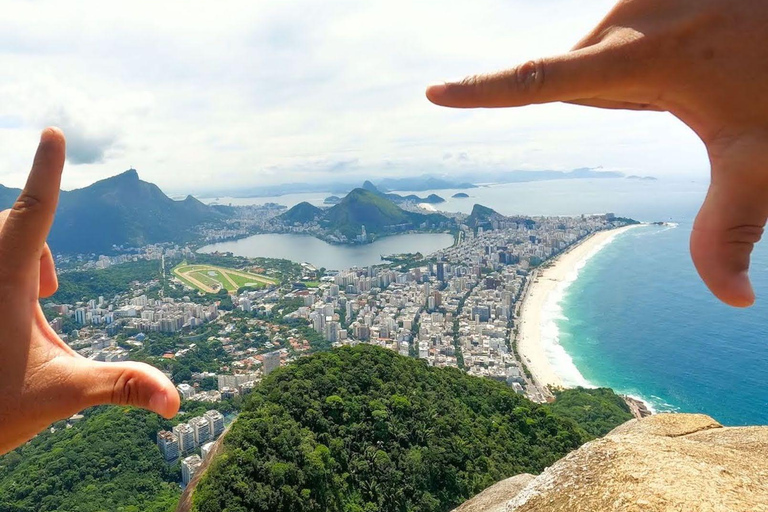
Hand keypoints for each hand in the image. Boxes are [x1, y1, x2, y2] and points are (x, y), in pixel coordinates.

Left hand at [0, 128, 178, 454]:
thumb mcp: (63, 394)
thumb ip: (120, 386)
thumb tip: (174, 400)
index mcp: (2, 281)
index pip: (33, 214)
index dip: (46, 172)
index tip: (52, 132)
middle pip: (14, 224)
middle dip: (40, 244)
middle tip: (52, 294)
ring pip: (1, 239)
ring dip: (26, 255)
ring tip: (43, 297)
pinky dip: (13, 264)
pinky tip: (21, 307)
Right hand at [426, 0, 767, 307]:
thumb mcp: (760, 156)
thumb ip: (731, 226)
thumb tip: (733, 299)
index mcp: (641, 57)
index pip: (542, 81)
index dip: (485, 93)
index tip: (436, 93)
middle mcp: (628, 16)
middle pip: (579, 78)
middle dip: (618, 100)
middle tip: (691, 96)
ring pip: (599, 55)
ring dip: (633, 76)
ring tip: (703, 69)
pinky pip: (619, 30)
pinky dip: (642, 49)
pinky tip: (697, 50)